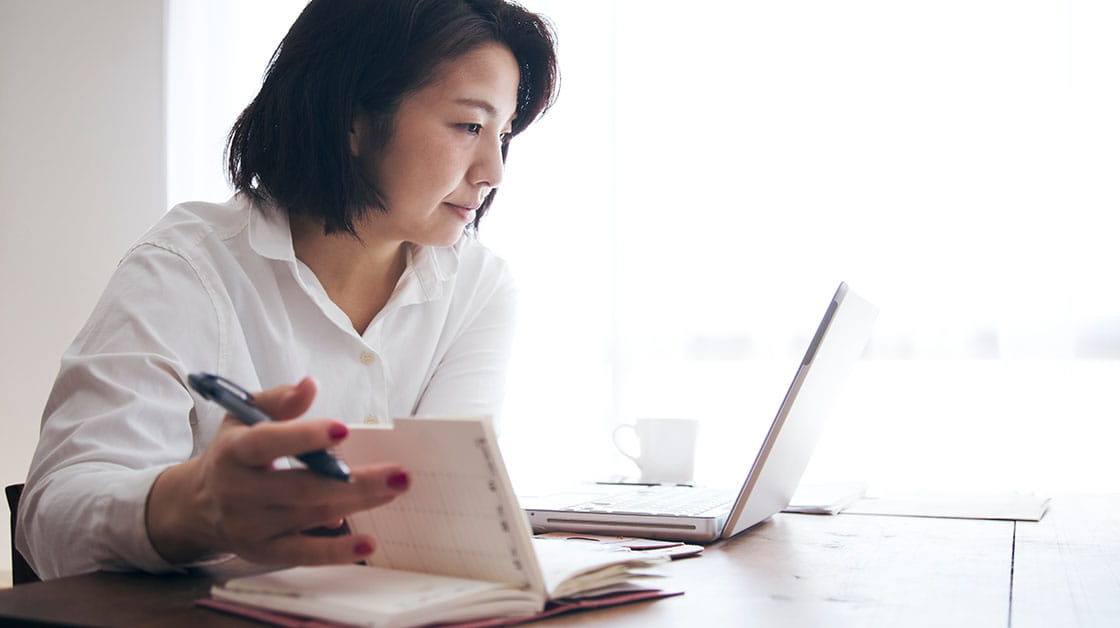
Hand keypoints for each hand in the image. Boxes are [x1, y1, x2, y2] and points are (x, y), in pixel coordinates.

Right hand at [145, 377, 408, 565]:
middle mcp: (239, 491)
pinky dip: (336, 552)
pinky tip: (368, 544)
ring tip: (396, 488)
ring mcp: (250, 526)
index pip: (267, 444)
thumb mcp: (243, 416)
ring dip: (358, 503)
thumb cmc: (233, 452)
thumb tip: (310, 385)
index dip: (304, 437)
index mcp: (233, 451)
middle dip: (354, 481)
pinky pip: (303, 554)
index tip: (344, 430)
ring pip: (311, 516)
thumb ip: (278, 400)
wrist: (197, 504)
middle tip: (399, 473)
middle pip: (301, 487)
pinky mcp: (263, 552)